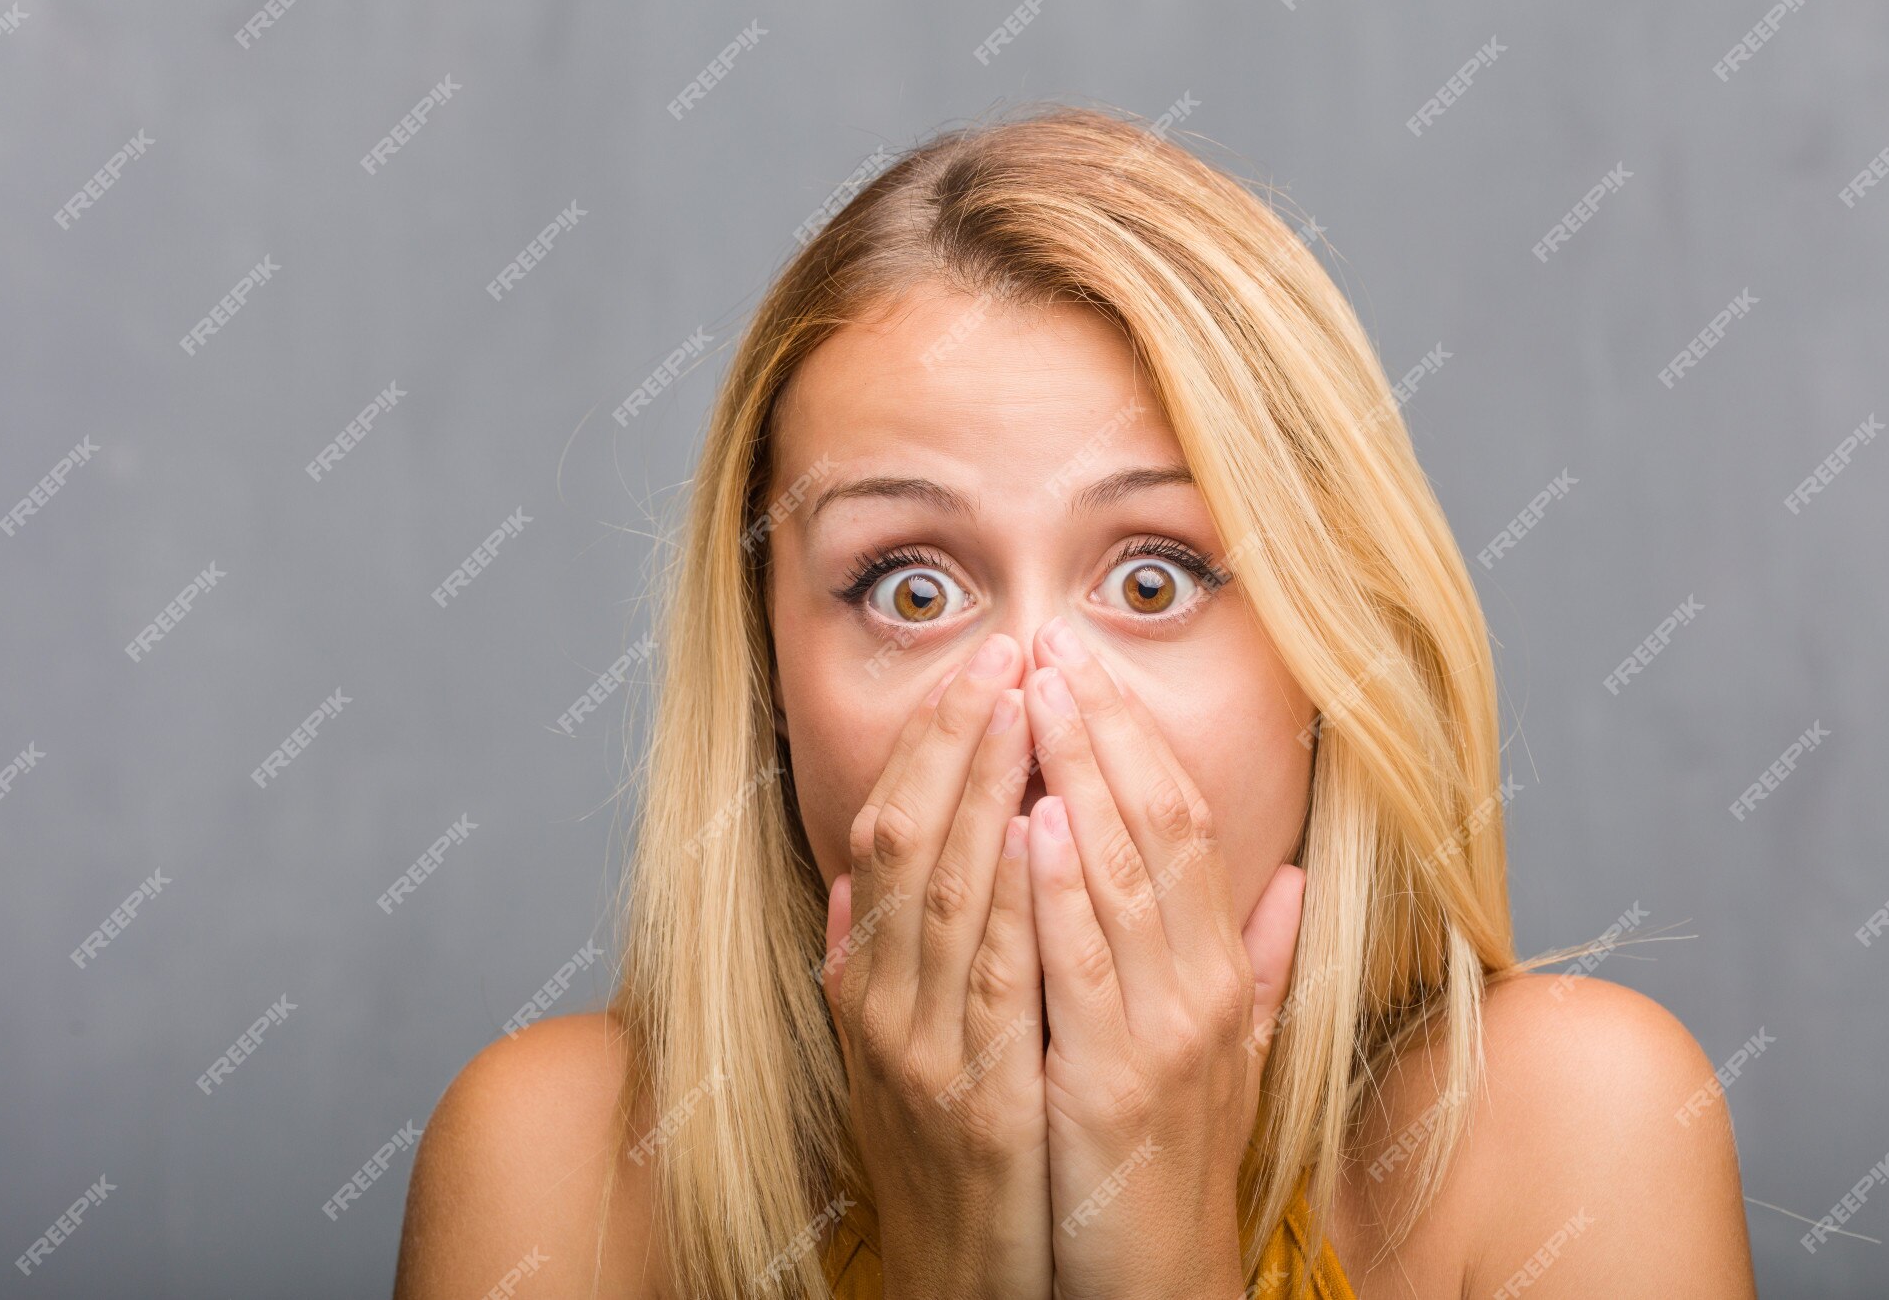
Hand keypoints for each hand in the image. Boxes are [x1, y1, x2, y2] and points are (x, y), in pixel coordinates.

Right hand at [822, 631, 1054, 1299]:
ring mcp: (920, 1050)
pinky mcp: (973, 1098)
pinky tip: (1037, 826)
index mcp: (866, 982)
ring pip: (945, 888)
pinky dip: (1012, 894)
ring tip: (1023, 702)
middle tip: (1004, 651)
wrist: (961, 1284)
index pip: (889, 830)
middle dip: (957, 738)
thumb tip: (851, 889)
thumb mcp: (890, 1057)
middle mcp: (879, 1003)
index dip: (932, 743)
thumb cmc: (943, 1163)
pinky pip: (991, 976)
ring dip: (985, 788)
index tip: (980, 667)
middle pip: (909, 839)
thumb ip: (868, 968)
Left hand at [1020, 616, 1306, 1299]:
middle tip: (1051, 643)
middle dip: (1104, 727)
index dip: (1137, 735)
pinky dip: (1064, 891)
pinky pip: (1086, 971)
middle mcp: (1204, 986)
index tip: (1086, 664)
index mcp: (1219, 968)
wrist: (1152, 1280)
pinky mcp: (1114, 1084)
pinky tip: (1035, 824)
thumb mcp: (1226, 1049)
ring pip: (1125, 876)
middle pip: (1161, 825)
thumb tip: (1294, 878)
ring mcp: (1166, 1033)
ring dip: (1079, 777)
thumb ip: (1256, 960)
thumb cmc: (1172, 1159)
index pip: (1187, 819)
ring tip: (1038, 693)